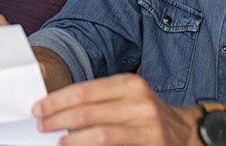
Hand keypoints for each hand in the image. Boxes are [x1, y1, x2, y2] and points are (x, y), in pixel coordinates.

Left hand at [32, 73, 200, 144]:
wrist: (186, 133)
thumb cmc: (147, 115)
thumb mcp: (128, 98)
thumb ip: (99, 100)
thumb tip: (59, 108)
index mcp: (131, 84)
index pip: (85, 91)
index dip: (57, 100)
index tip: (39, 108)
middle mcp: (140, 103)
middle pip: (88, 111)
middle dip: (58, 119)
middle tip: (41, 125)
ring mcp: (147, 128)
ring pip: (99, 134)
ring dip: (72, 139)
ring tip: (58, 140)